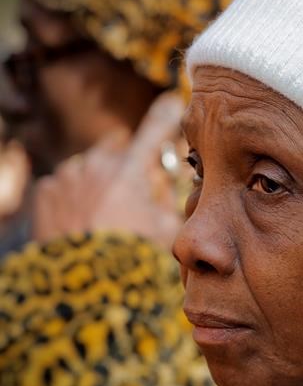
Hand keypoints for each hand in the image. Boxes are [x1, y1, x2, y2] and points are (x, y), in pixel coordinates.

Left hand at [32, 92, 184, 248]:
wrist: (81, 284)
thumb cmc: (129, 256)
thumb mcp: (165, 230)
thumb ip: (169, 203)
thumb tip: (170, 191)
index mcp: (129, 172)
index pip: (154, 133)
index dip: (165, 116)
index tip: (172, 101)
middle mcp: (96, 166)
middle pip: (117, 149)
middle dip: (126, 164)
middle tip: (133, 193)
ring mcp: (68, 176)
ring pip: (90, 168)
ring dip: (99, 181)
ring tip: (104, 214)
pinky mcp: (45, 192)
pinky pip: (65, 184)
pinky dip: (75, 195)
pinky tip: (81, 219)